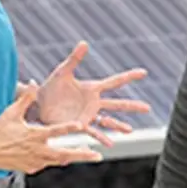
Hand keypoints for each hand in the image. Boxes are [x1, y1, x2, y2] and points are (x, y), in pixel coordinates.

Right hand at [0, 85, 102, 173]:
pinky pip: (49, 164)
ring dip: (74, 157)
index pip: (55, 131)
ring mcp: (35, 162)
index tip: (82, 125)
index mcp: (33, 135)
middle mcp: (36, 151)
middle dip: (81, 155)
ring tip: (90, 155)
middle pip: (63, 154)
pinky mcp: (32, 168)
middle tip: (96, 154)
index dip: (69, 127)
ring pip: (59, 161)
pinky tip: (67, 155)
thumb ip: (26, 98)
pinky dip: (59, 159)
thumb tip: (33, 81)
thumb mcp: (11, 112)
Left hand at [36, 41, 150, 146]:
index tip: (144, 72)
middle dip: (132, 106)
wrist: (38, 104)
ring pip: (108, 121)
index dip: (129, 77)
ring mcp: (88, 115)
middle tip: (148, 107)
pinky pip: (93, 132)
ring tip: (130, 130)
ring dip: (119, 125)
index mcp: (92, 88)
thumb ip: (74, 59)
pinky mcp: (80, 125)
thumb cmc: (50, 86)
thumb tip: (84, 42)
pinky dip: (101, 138)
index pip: (115, 81)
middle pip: (117, 104)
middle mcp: (93, 102)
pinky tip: (110, 144)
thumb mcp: (63, 71)